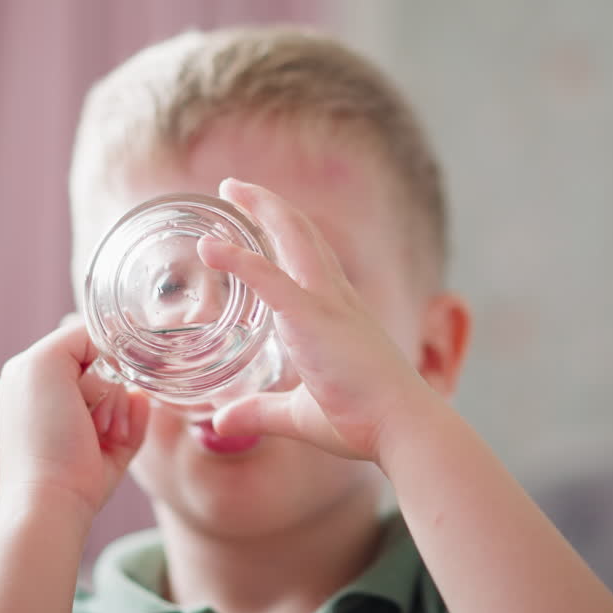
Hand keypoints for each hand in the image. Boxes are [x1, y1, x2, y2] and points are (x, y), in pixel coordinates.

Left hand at [0, 315, 148, 513]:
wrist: (53, 497)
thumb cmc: (41, 432)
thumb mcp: (43, 364)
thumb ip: (75, 336)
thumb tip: (109, 340)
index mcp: (35, 373)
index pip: (82, 340)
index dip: (97, 350)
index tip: (99, 366)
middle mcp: (59, 394)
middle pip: (109, 366)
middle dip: (106, 386)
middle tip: (88, 412)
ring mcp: (87, 420)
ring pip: (127, 390)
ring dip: (118, 410)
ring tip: (98, 435)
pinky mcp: (112, 444)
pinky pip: (140, 415)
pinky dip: (133, 424)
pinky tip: (115, 440)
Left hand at [196, 178, 436, 463]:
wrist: (403, 426)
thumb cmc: (365, 422)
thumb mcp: (300, 416)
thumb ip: (259, 412)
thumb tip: (222, 423)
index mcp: (338, 314)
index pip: (311, 258)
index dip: (285, 232)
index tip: (259, 217)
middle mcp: (335, 298)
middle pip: (301, 232)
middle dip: (268, 205)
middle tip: (235, 187)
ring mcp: (325, 303)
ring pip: (290, 237)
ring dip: (259, 207)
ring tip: (228, 186)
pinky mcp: (311, 318)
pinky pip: (266, 277)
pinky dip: (236, 258)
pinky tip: (209, 247)